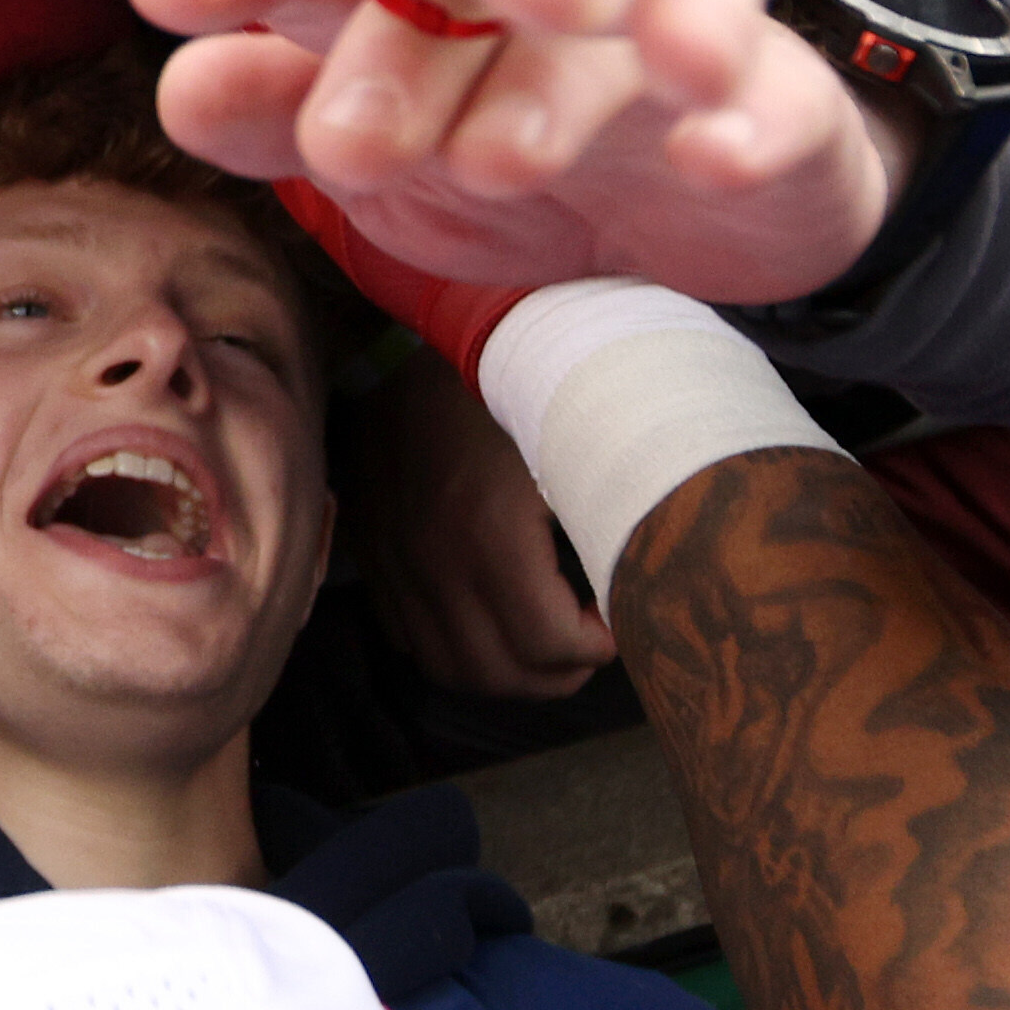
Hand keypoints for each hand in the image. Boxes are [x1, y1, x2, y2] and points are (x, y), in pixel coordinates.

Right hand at [355, 349, 611, 700]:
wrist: (432, 335)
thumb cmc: (521, 387)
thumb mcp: (572, 449)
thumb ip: (602, 525)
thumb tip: (635, 591)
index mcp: (489, 533)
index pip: (545, 643)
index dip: (595, 649)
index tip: (617, 622)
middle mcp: (433, 559)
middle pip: (498, 672)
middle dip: (556, 674)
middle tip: (589, 643)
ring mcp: (395, 560)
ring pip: (447, 666)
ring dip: (504, 673)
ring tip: (544, 642)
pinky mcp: (373, 552)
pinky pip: (406, 638)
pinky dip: (451, 650)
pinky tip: (486, 620)